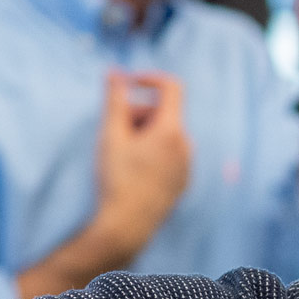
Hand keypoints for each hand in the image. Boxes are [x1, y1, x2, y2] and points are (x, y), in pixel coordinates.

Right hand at [91, 71, 191, 262]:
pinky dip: (152, 153)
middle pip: (163, 114)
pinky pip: (169, 156)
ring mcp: (187, 166)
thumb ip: (114, 100)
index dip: (149, 79)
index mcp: (172, 131)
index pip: (171, 87)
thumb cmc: (117, 179)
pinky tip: (133, 172)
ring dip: (144, 135)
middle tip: (114, 132)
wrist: (126, 226)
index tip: (127, 84)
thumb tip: (114, 72)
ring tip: (122, 155)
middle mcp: (186, 146)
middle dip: (138, 114)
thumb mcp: (111, 136)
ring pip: (166, 136)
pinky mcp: (183, 182)